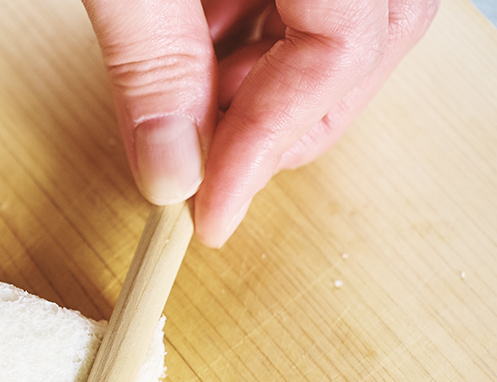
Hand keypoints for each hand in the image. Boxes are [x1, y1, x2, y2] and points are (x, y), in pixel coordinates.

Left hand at [81, 0, 438, 246]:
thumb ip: (151, 60)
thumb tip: (173, 174)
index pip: (338, 52)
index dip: (267, 143)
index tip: (210, 215)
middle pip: (369, 46)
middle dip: (283, 124)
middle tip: (210, 167)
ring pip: (350, 27)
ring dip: (267, 83)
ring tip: (192, 98)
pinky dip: (260, 39)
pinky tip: (201, 47)